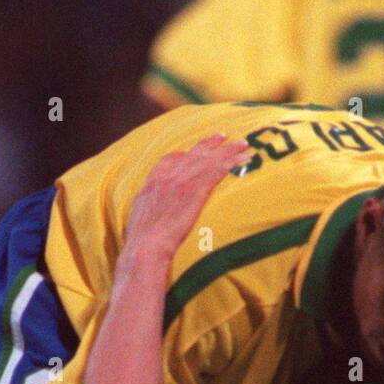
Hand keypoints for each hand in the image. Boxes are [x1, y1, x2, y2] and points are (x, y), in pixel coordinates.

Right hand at [122, 134, 252, 265]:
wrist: (146, 247)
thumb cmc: (142, 244)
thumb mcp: (141, 219)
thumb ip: (151, 209)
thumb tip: (154, 215)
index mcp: (153, 182)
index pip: (170, 159)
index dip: (185, 154)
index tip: (195, 151)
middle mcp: (167, 176)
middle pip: (192, 154)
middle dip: (209, 144)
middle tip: (223, 136)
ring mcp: (181, 181)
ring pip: (209, 160)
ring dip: (228, 151)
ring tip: (243, 144)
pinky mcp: (194, 191)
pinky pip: (217, 172)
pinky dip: (231, 163)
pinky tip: (243, 159)